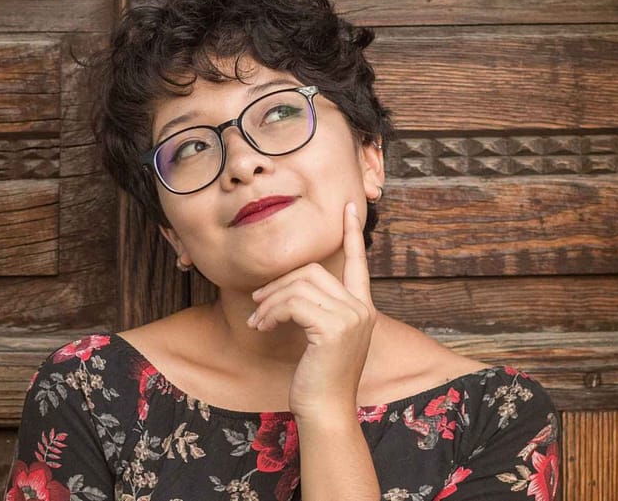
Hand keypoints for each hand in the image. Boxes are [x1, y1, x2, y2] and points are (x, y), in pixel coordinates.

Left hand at [247, 201, 375, 420]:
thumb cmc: (317, 378)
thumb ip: (315, 310)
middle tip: (257, 303)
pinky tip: (261, 327)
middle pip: (313, 271)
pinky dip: (270, 312)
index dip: (352, 233)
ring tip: (256, 321)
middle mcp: (361, 309)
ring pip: (299, 285)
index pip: (359, 262)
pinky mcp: (333, 328)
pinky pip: (292, 303)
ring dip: (269, 301)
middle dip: (278, 283)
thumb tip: (287, 288)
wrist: (324, 411)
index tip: (349, 207)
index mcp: (362, 308)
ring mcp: (351, 317)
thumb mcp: (319, 338)